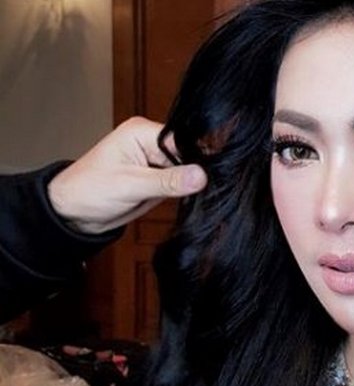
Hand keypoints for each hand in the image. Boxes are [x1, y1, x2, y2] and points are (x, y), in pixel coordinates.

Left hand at [48, 117, 206, 233]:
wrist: (73, 213)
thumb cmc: (88, 190)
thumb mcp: (131, 185)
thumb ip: (168, 181)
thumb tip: (201, 175)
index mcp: (142, 132)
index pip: (182, 140)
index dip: (198, 157)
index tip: (209, 175)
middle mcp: (151, 143)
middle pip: (188, 154)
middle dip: (193, 173)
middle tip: (195, 190)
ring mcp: (156, 162)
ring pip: (187, 170)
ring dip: (186, 185)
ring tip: (176, 195)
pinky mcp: (158, 179)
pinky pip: (180, 183)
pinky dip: (181, 193)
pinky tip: (176, 199)